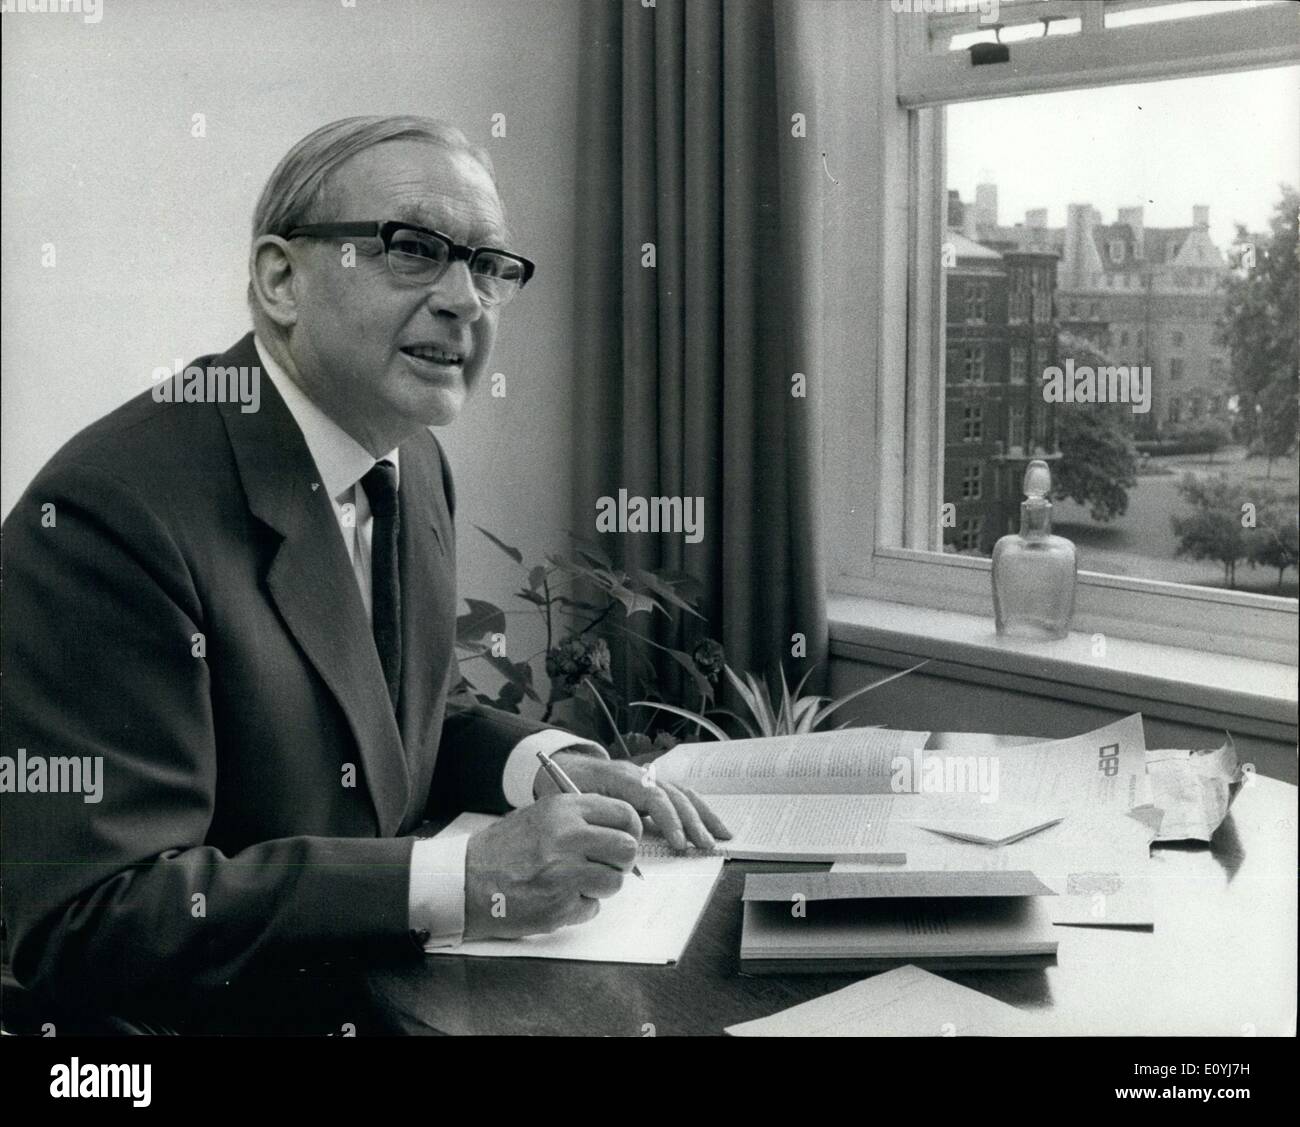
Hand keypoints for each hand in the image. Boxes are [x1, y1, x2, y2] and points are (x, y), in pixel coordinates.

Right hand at [462, 793, 640, 940]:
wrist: (465, 881)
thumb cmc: (504, 849)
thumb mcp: (541, 815)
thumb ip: (579, 819)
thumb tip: (620, 830)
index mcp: (565, 809)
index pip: (625, 815)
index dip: (630, 831)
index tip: (623, 840)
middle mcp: (568, 837)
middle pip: (627, 849)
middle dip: (620, 863)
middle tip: (602, 866)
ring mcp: (565, 873)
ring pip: (613, 882)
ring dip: (599, 887)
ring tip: (571, 883)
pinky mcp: (559, 906)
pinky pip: (592, 908)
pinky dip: (579, 908)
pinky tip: (554, 899)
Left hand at [536, 752, 731, 851]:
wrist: (562, 765)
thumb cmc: (561, 787)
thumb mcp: (570, 804)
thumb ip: (596, 822)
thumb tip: (623, 850)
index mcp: (620, 777)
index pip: (654, 797)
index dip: (669, 821)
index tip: (678, 845)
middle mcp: (639, 774)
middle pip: (674, 795)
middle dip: (693, 821)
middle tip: (705, 846)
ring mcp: (648, 778)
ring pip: (682, 793)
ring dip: (703, 815)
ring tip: (721, 835)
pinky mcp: (651, 786)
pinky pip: (679, 795)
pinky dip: (697, 809)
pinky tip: (711, 823)